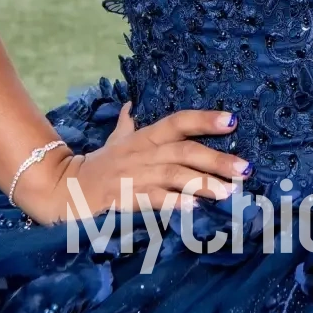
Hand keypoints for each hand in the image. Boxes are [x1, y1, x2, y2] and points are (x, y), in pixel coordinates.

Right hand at [13, 104, 251, 225]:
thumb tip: (133, 103)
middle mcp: (145, 152)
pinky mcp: (128, 197)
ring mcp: (137, 175)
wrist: (67, 186)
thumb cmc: (98, 163)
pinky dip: (174, 202)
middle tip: (245, 168)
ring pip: (175, 175)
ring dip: (204, 183)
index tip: (232, 120)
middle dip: (217, 159)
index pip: (179, 121)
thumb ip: (128, 122)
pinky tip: (194, 208)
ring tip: (230, 192)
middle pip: (186, 151)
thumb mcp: (116, 138)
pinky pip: (155, 199)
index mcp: (146, 136)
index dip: (205, 119)